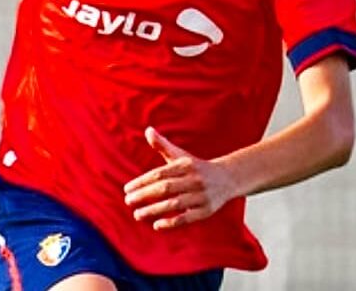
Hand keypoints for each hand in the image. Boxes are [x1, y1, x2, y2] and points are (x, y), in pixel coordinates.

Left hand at [123, 127, 238, 229]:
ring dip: (154, 210)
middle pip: (165, 188)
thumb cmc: (196, 167)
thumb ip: (162, 145)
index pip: (159, 174)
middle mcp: (194, 179)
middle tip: (128, 201)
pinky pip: (188, 218)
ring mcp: (202, 196)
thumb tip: (148, 130)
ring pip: (175, 204)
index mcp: (185, 165)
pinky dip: (172, 222)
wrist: (228, 178)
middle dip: (145, 195)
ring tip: (137, 214)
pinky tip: (156, 225)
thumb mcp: (180, 155)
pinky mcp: (207, 210)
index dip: (141, 182)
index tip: (127, 189)